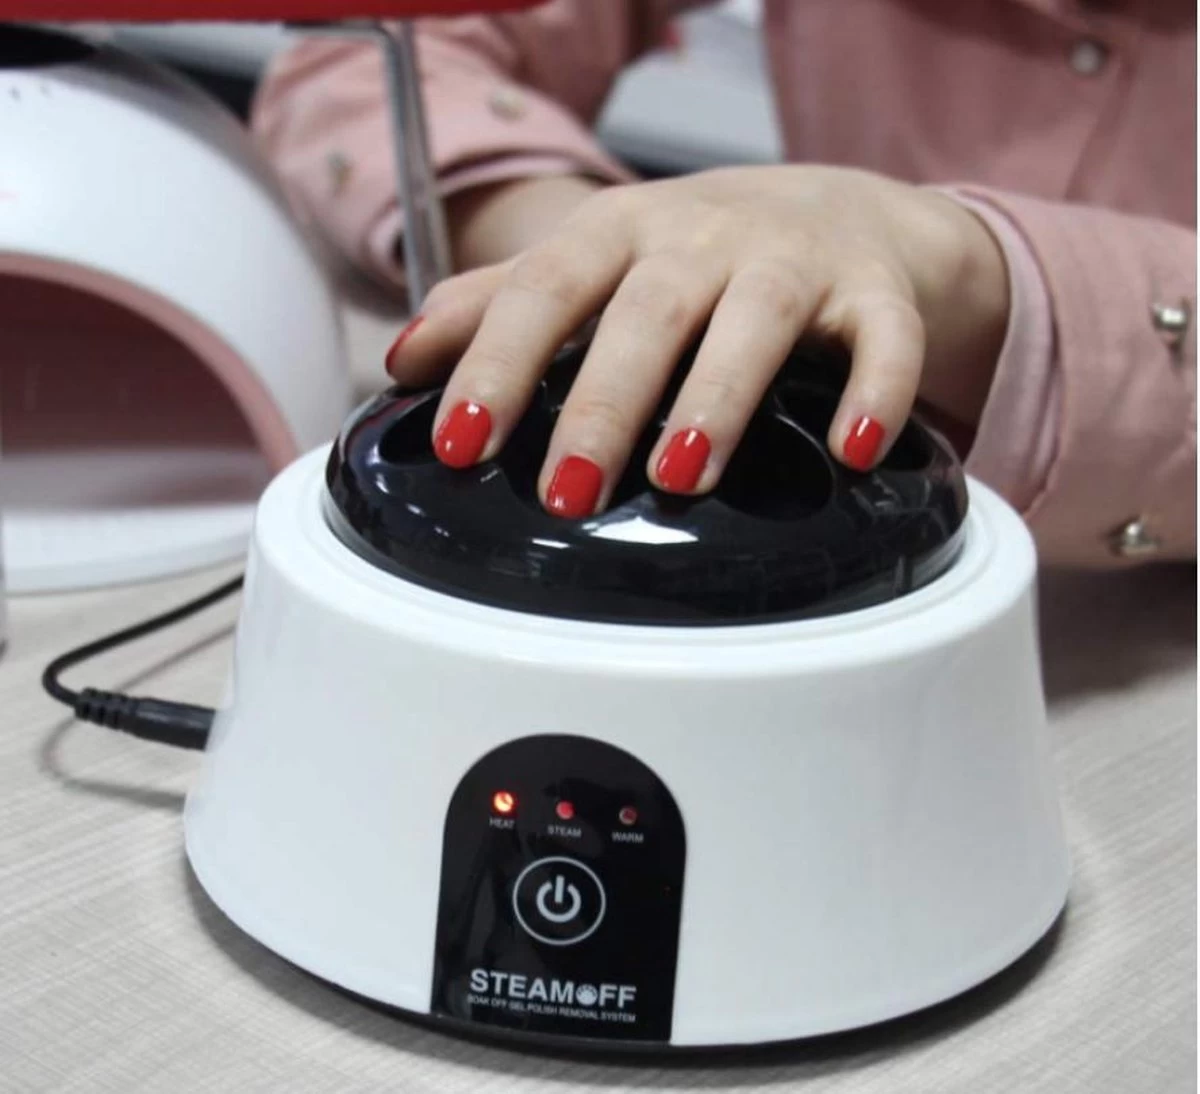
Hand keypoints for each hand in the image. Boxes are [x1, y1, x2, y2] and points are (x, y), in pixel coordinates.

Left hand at [387, 166, 1008, 517]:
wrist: (839, 207)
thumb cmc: (696, 253)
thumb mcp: (592, 263)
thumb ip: (498, 305)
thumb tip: (402, 361)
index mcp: (621, 231)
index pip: (546, 288)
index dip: (498, 362)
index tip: (460, 443)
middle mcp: (704, 234)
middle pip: (647, 311)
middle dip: (604, 402)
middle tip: (568, 489)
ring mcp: (794, 258)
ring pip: (759, 318)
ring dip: (719, 396)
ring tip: (682, 478)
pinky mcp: (876, 290)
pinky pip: (885, 337)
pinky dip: (876, 389)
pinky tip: (856, 449)